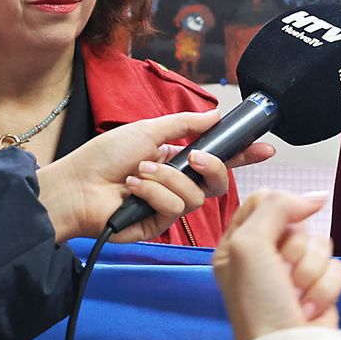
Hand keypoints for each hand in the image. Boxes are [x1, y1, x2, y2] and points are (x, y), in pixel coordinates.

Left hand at [37, 110, 275, 242]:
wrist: (76, 186)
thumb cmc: (103, 157)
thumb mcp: (147, 130)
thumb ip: (185, 124)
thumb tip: (214, 115)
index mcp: (176, 160)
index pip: (216, 159)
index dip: (242, 155)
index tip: (264, 148)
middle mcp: (176, 184)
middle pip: (217, 182)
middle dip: (213, 166)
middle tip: (194, 157)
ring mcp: (168, 206)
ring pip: (195, 196)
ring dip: (166, 178)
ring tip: (139, 172)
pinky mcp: (158, 225)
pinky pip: (174, 208)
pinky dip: (153, 193)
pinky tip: (132, 189)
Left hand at [213, 189, 340, 339]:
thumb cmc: (258, 301)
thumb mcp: (249, 244)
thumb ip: (276, 206)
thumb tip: (315, 197)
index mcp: (237, 244)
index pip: (263, 201)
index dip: (279, 208)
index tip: (286, 224)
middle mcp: (265, 256)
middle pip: (297, 222)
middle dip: (295, 248)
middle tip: (282, 273)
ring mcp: (294, 273)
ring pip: (321, 244)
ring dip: (310, 271)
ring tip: (296, 296)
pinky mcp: (320, 288)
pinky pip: (337, 267)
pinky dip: (326, 288)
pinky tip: (310, 308)